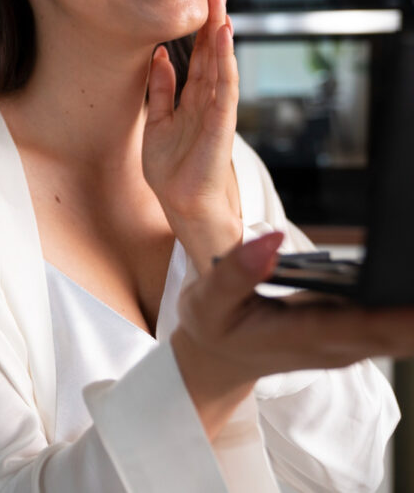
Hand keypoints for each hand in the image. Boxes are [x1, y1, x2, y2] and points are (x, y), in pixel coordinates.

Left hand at [143, 0, 239, 268]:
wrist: (183, 205)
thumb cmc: (173, 169)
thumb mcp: (156, 121)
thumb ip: (160, 89)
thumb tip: (158, 56)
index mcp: (192, 97)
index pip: (199, 51)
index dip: (200, 22)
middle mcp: (208, 98)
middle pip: (212, 49)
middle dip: (215, 15)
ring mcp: (217, 109)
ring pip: (220, 60)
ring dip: (221, 29)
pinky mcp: (220, 124)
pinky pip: (224, 86)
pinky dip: (224, 60)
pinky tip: (223, 36)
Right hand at [171, 232, 413, 438]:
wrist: (215, 360)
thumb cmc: (212, 326)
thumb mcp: (208, 299)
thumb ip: (237, 270)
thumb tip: (273, 240)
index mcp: (302, 336)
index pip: (367, 327)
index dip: (403, 315)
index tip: (412, 286)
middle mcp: (335, 346)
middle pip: (402, 333)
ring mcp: (348, 345)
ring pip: (405, 333)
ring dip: (411, 304)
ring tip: (411, 256)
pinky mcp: (352, 337)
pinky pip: (395, 326)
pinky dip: (406, 307)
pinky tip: (407, 276)